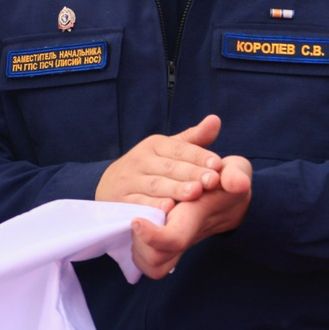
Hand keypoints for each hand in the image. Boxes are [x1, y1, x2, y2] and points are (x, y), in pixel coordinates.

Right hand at [96, 115, 227, 209]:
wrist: (109, 185)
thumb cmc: (149, 167)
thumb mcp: (168, 150)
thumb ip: (193, 139)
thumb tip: (216, 119)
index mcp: (154, 145)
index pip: (179, 149)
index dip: (199, 156)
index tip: (219, 164)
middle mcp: (140, 160)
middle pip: (170, 168)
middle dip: (192, 173)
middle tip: (213, 180)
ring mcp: (129, 181)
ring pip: (155, 185)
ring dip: (176, 189)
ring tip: (196, 192)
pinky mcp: (121, 200)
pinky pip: (138, 203)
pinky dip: (152, 206)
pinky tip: (168, 210)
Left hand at [129, 155, 253, 277]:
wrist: (231, 197)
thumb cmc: (228, 183)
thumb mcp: (236, 173)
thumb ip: (236, 176)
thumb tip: (238, 184)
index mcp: (196, 219)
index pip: (175, 239)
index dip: (154, 237)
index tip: (136, 221)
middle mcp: (183, 236)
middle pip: (157, 261)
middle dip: (139, 246)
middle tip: (135, 220)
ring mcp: (174, 242)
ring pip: (150, 264)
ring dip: (136, 249)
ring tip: (134, 224)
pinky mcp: (166, 242)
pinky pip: (148, 261)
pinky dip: (137, 251)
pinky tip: (135, 230)